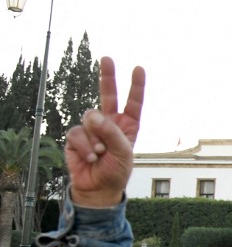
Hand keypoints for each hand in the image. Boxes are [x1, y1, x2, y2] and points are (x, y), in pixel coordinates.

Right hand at [65, 57, 145, 207]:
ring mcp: (92, 128)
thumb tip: (92, 114)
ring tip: (101, 155)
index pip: (133, 103)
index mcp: (128, 126)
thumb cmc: (116, 171)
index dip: (136, 87)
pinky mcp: (77, 136)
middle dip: (107, 76)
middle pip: (108, 95)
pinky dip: (86, 147)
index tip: (139, 68)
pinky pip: (78, 133)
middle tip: (107, 58)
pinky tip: (91, 158)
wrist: (98, 189)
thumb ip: (112, 133)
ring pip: (90, 119)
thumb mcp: (123, 153)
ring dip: (96, 139)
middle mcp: (110, 123)